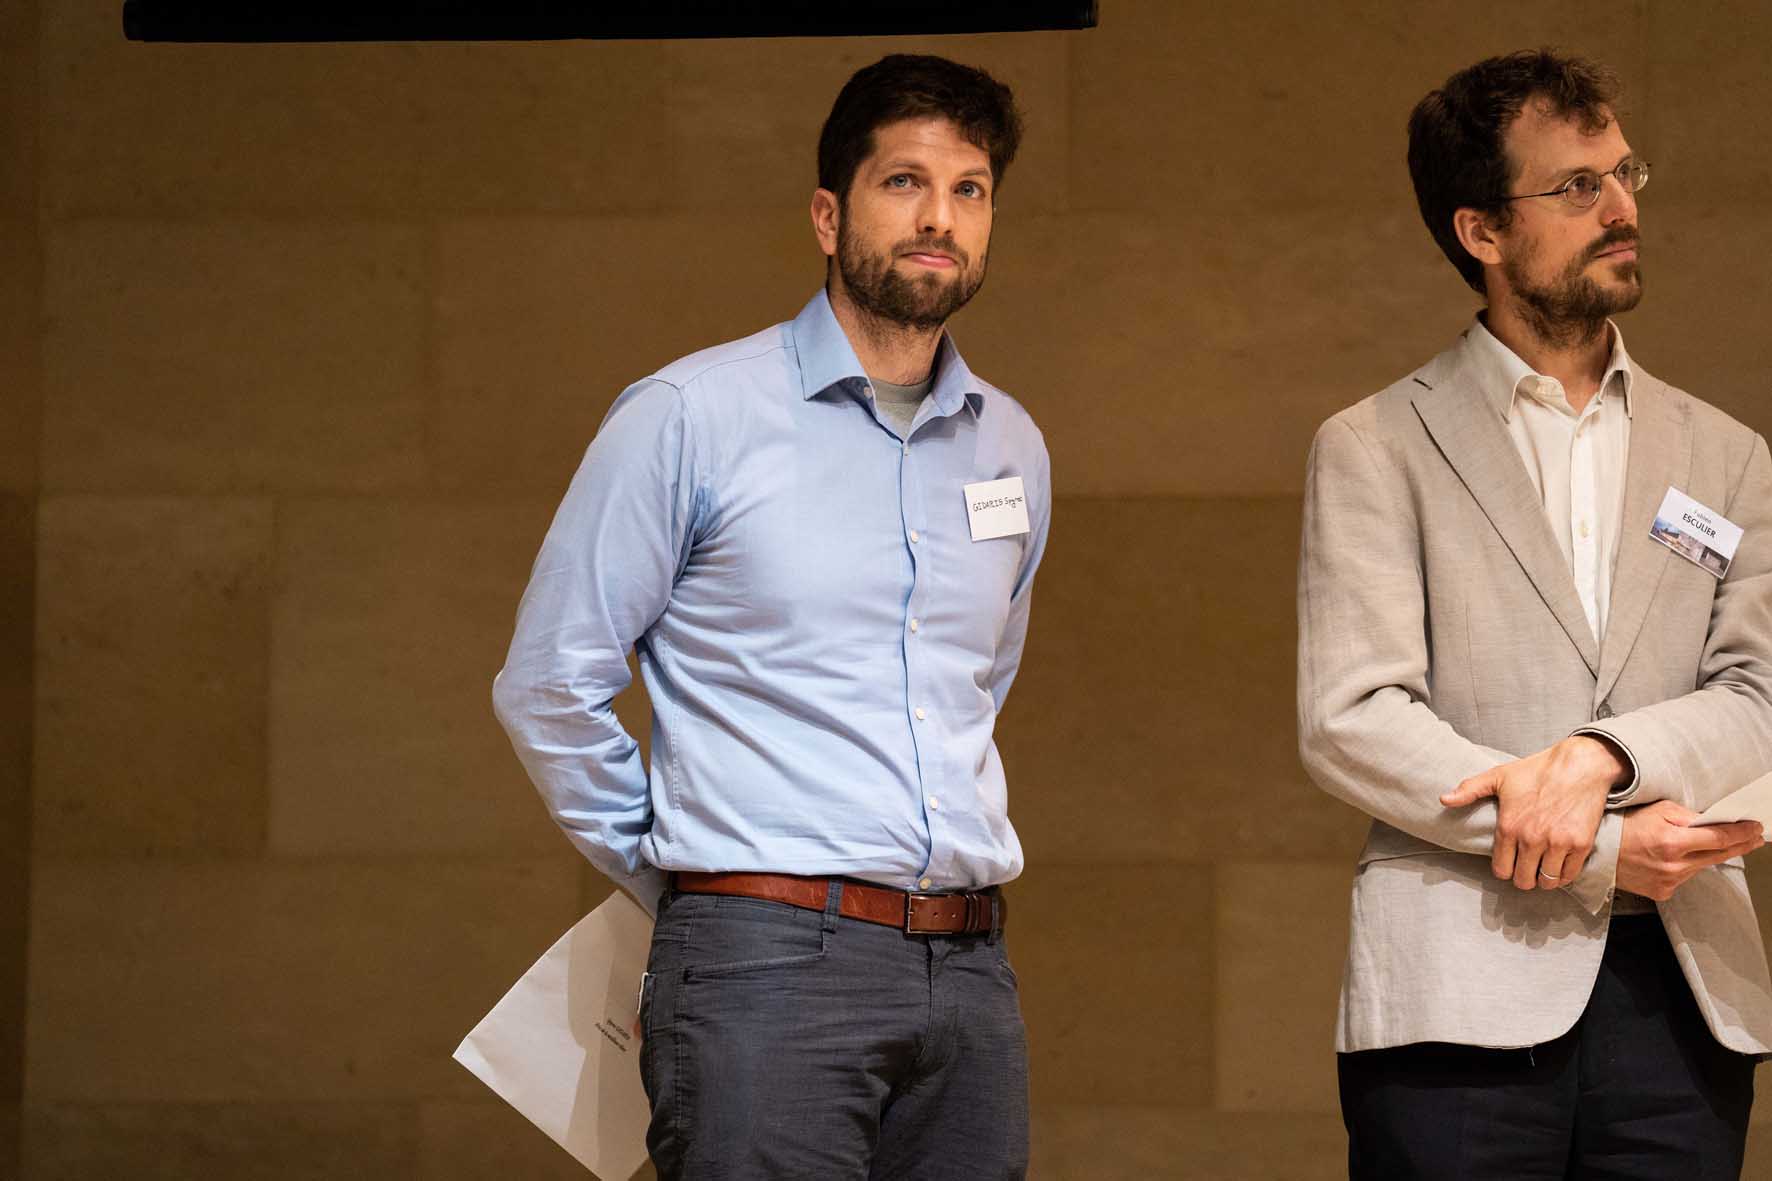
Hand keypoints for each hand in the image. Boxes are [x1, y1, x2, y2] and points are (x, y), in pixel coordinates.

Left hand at [1440, 736, 1628, 890]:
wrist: (1580, 764)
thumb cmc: (1538, 770)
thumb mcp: (1499, 776)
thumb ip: (1470, 789)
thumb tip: (1443, 799)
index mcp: (1509, 826)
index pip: (1501, 870)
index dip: (1504, 869)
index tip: (1509, 863)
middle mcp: (1532, 838)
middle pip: (1523, 881)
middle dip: (1522, 877)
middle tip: (1526, 867)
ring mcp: (1558, 843)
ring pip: (1546, 882)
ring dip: (1543, 878)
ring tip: (1542, 867)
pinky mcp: (1581, 845)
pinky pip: (1569, 875)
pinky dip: (1563, 875)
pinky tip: (1559, 865)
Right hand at [1616, 801, 1763, 900]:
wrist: (1597, 852)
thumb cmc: (1624, 826)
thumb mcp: (1657, 810)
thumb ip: (1689, 816)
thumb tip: (1715, 821)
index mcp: (1672, 842)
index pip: (1719, 838)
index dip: (1742, 833)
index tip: (1756, 829)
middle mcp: (1673, 865)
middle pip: (1718, 855)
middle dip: (1738, 845)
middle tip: (1754, 837)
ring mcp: (1669, 881)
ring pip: (1701, 866)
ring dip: (1709, 854)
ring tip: (1711, 843)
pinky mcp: (1663, 892)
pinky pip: (1685, 877)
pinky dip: (1687, 866)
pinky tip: (1677, 858)